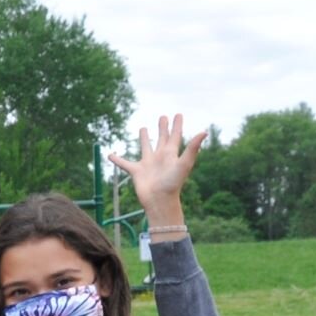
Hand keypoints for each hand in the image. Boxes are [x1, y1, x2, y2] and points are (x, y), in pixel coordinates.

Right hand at [107, 115, 206, 233]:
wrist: (159, 201)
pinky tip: (110, 155)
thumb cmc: (173, 184)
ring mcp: (148, 164)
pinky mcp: (136, 172)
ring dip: (144, 138)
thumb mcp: (184, 164)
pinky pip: (124, 164)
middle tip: (162, 117)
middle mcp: (160, 157)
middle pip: (162, 138)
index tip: (178, 114)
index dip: (177, 125)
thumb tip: (204, 132)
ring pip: (145, 147)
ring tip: (143, 128)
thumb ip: (192, 148)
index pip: (175, 136)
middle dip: (163, 128)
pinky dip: (117, 159)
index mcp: (171, 154)